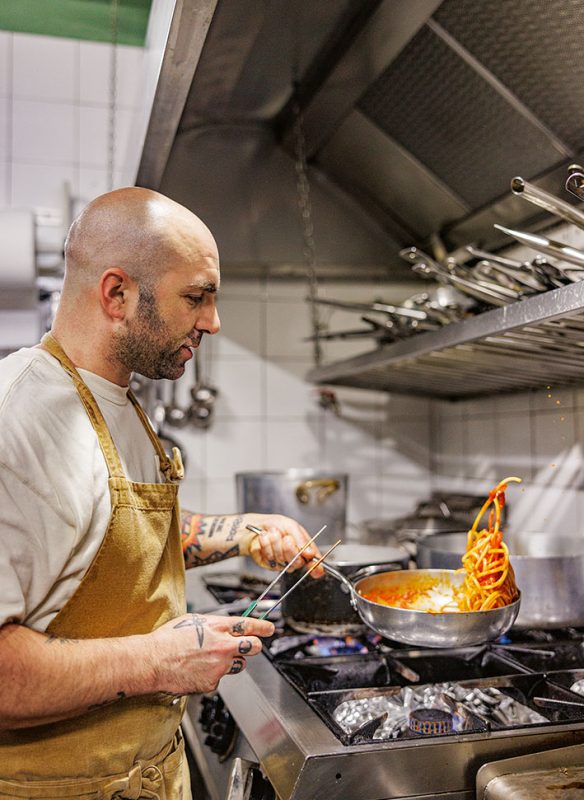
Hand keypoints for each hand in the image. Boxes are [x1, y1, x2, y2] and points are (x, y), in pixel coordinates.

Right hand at [148, 613, 274, 694]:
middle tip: (249, 646)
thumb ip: (214, 625)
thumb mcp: (193, 621)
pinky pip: (220, 678)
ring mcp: (219, 666)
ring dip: (231, 662)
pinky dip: (212, 675)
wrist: (152, 661)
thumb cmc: (168, 640)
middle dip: (254, 646)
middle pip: (253, 647)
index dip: (263, 627)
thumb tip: (225, 627)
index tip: (270, 629)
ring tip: (209, 659)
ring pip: (238, 665)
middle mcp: (223, 645)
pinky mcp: (212, 682)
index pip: (249, 625)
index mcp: (218, 627)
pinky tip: (197, 671)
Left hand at [241, 513, 324, 577]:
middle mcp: (294, 558)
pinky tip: (265, 537)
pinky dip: (266, 545)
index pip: (314, 562)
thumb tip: (310, 553)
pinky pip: (270, 558)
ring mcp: (282, 562)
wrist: (257, 525)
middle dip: (290, 549)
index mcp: (304, 548)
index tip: (314, 567)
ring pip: (282, 559)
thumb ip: (301, 539)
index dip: (316, 567)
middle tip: (286, 538)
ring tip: (273, 532)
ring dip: (276, 543)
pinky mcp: (269, 564)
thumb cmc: (276, 525)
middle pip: (298, 562)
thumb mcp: (291, 526)